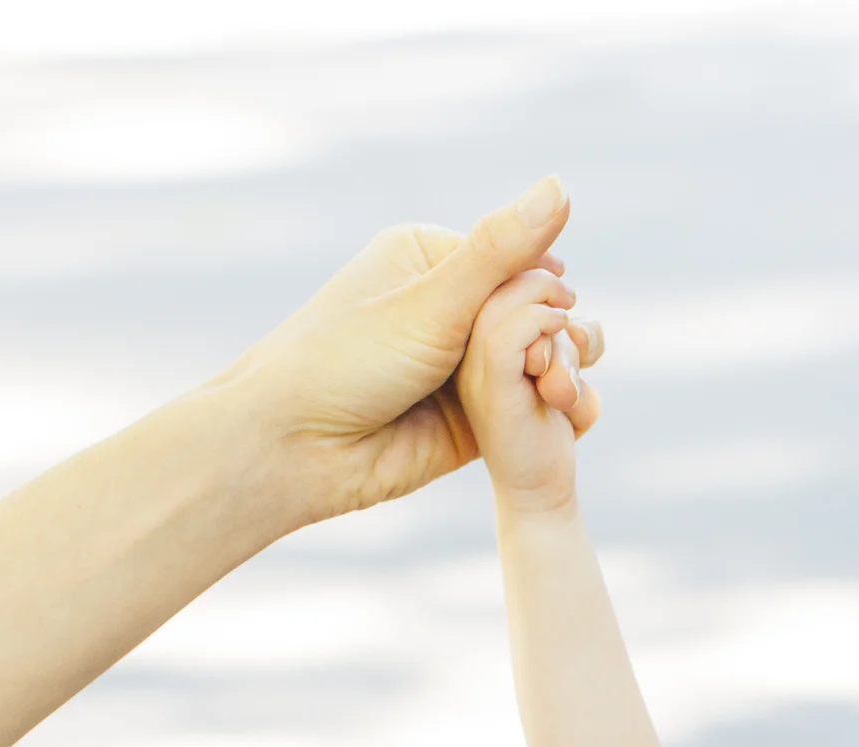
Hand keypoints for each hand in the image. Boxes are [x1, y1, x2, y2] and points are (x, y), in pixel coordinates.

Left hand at [216, 175, 606, 526]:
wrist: (297, 451)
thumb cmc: (345, 362)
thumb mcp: (432, 301)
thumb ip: (500, 250)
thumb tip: (560, 183)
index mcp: (428, 255)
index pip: (518, 261)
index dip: (544, 291)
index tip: (554, 315)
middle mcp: (446, 304)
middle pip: (532, 310)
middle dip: (550, 335)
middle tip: (544, 364)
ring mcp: (461, 361)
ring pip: (536, 357)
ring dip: (553, 372)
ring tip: (548, 390)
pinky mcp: (474, 414)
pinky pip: (527, 402)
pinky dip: (545, 406)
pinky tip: (554, 412)